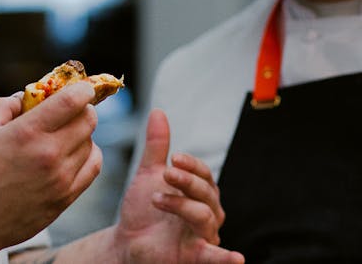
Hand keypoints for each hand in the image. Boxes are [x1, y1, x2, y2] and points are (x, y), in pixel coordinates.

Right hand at [0, 81, 102, 253]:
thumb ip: (5, 105)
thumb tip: (25, 97)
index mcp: (28, 133)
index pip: (72, 101)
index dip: (82, 90)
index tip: (81, 88)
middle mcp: (49, 154)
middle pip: (88, 120)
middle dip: (83, 109)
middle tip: (71, 110)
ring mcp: (60, 179)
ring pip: (91, 143)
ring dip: (82, 133)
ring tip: (65, 135)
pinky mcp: (64, 198)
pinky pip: (93, 168)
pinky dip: (89, 155)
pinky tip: (75, 154)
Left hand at [112, 109, 243, 262]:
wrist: (124, 240)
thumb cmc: (142, 210)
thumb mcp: (149, 175)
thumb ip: (157, 147)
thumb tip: (158, 111)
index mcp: (200, 193)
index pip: (205, 175)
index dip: (193, 166)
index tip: (174, 158)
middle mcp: (207, 212)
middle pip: (207, 193)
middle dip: (187, 182)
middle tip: (166, 175)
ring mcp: (202, 235)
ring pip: (205, 216)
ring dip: (183, 206)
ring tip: (157, 199)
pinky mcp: (194, 255)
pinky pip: (213, 257)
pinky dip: (225, 258)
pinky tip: (236, 259)